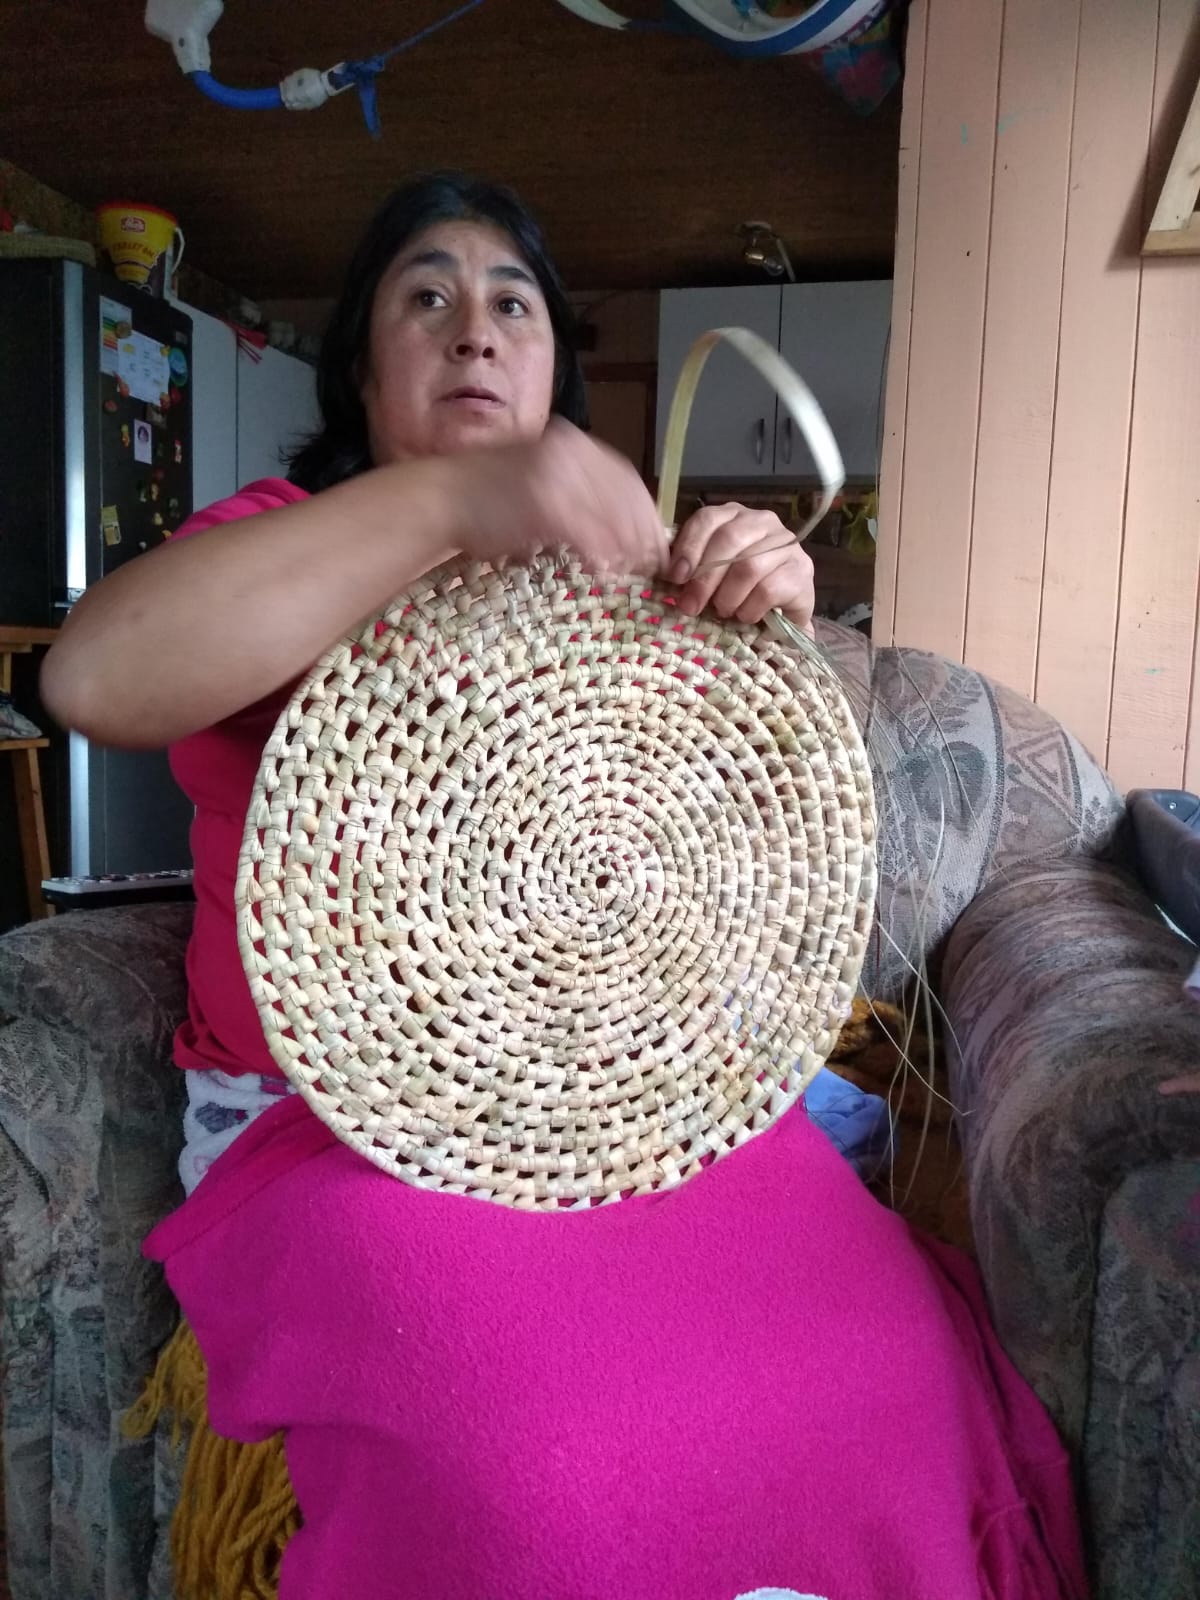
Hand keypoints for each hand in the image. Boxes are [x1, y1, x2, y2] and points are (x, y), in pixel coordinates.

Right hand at [449, 419, 669, 577]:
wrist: (440, 498)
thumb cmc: (486, 497)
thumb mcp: (539, 479)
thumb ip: (575, 491)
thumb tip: (616, 523)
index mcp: (570, 443)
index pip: (624, 477)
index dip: (645, 511)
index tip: (656, 539)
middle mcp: (568, 452)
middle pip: (625, 495)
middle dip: (643, 532)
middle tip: (653, 563)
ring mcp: (556, 476)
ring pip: (611, 515)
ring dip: (626, 546)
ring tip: (632, 571)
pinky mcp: (543, 504)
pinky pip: (585, 533)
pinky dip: (600, 555)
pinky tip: (604, 571)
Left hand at [665, 503, 814, 632]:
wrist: (783, 616)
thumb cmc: (740, 592)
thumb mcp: (712, 575)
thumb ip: (692, 567)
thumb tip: (665, 573)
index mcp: (736, 516)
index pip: (708, 518)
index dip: (688, 547)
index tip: (676, 577)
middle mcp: (764, 522)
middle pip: (728, 540)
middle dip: (704, 578)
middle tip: (690, 606)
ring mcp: (787, 545)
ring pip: (748, 567)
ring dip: (728, 597)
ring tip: (723, 612)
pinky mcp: (802, 571)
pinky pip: (768, 589)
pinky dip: (749, 609)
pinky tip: (746, 616)